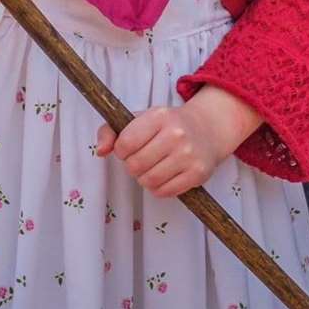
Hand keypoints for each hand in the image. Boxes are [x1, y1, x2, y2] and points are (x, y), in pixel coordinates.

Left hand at [95, 87, 262, 198]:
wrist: (207, 128)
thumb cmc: (167, 125)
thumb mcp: (140, 119)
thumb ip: (111, 130)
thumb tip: (100, 151)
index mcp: (159, 116)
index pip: (125, 143)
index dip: (121, 150)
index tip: (129, 147)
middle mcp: (176, 134)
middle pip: (135, 166)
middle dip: (133, 166)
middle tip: (141, 159)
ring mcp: (189, 155)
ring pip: (149, 181)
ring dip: (144, 178)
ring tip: (152, 167)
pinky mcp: (198, 173)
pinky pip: (164, 192)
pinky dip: (158, 188)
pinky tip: (164, 175)